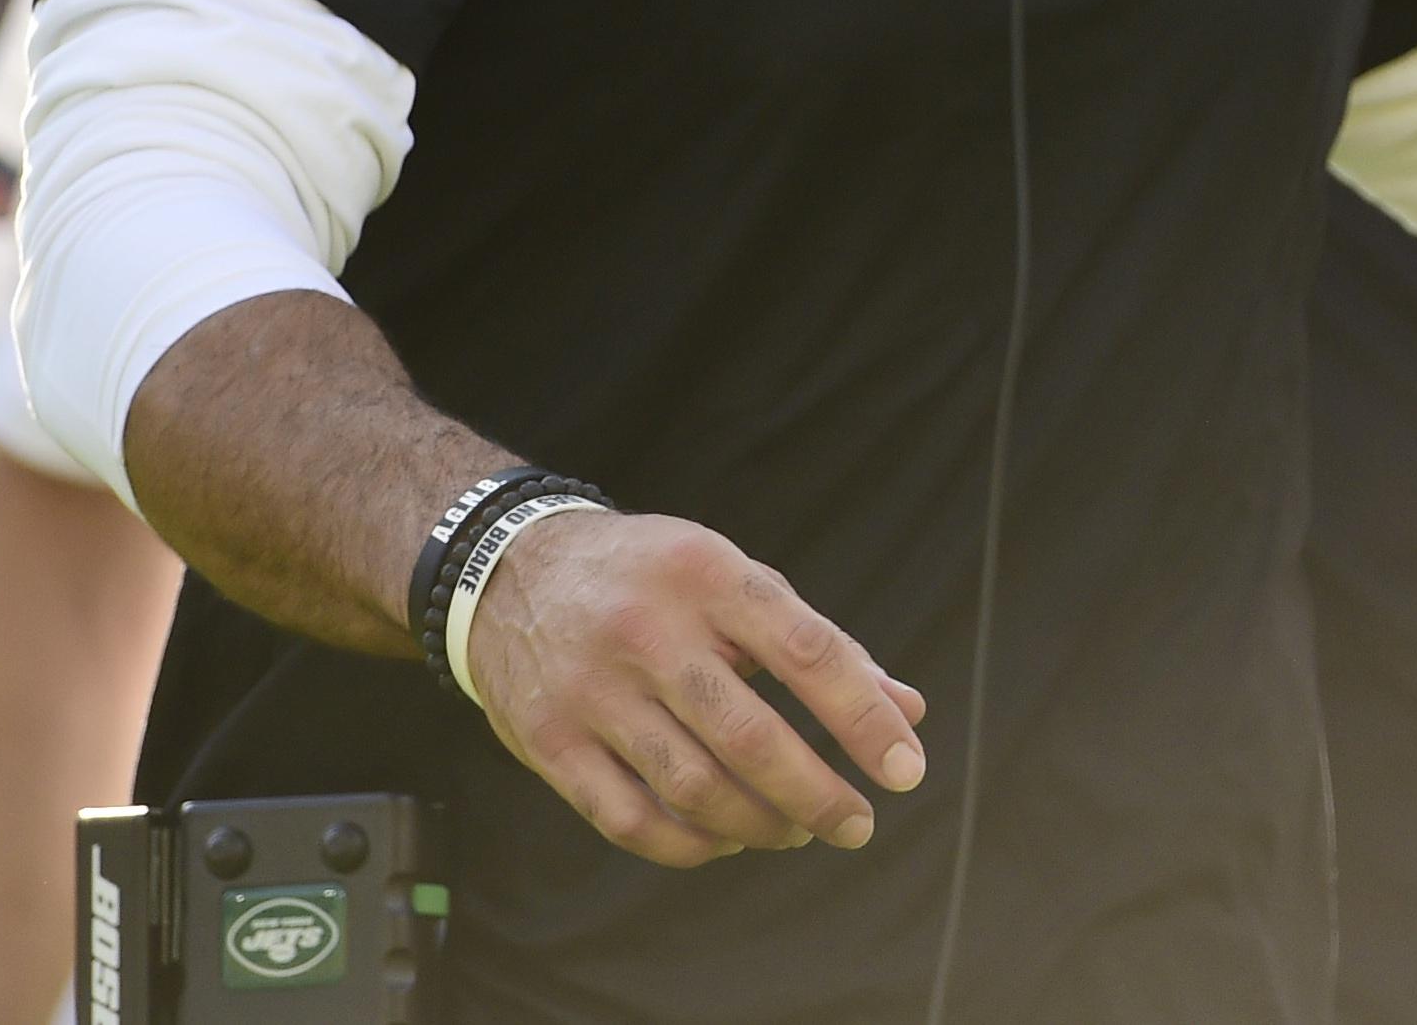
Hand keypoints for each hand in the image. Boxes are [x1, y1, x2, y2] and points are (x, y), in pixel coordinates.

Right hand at [461, 510, 927, 867]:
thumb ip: (821, 644)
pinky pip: (629, 817)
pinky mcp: (549, 742)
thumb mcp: (737, 580)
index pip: (808, 652)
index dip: (864, 717)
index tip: (906, 769)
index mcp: (709, 576)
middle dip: (816, 793)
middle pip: (749, 735)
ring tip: (797, 831)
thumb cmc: (654, 579)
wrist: (510, 571)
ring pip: (692, 787)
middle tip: (857, 824)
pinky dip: (689, 845)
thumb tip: (905, 708)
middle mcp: (648, 632)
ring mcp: (593, 691)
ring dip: (759, 825)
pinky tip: (725, 841)